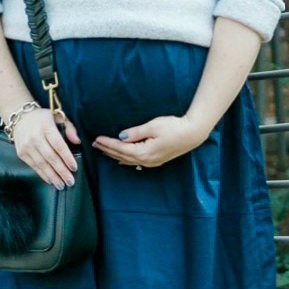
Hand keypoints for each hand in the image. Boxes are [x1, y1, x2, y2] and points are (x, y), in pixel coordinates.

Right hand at [11, 105, 80, 188]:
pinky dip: (43, 174)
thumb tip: (77, 141)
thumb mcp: (58, 116)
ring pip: (42, 164)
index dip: (67, 157)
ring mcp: (26, 146)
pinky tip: (51, 180)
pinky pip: (34, 166)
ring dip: (53, 176)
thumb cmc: (43, 118)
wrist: (20, 117)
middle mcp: (34, 137)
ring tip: (62, 185)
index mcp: (46, 126)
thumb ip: (70, 127)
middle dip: (61, 171)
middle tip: (70, 181)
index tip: (74, 168)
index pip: (58, 144)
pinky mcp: (21, 153)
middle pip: (50, 157)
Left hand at [93, 113, 208, 170]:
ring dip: (114, 155)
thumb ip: (135, 132)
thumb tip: (121, 136)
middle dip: (107, 150)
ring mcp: (152, 162)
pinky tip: (121, 159)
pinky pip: (136, 162)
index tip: (97, 139)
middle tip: (94, 144)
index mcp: (144, 152)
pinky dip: (125, 159)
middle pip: (122, 156)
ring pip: (128, 160)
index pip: (120, 148)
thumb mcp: (153, 126)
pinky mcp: (156, 160)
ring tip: (103, 150)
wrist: (193, 133)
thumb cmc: (174, 127)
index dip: (108, 143)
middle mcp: (146, 160)